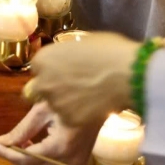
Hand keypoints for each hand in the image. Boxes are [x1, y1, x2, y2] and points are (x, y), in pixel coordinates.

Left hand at [0, 102, 97, 164]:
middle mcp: (70, 160)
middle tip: (9, 142)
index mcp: (59, 145)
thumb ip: (23, 128)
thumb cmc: (69, 100)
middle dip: (16, 157)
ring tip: (29, 148)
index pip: (26, 157)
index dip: (7, 153)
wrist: (97, 99)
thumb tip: (2, 141)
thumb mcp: (43, 110)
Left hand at [22, 31, 139, 127]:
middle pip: (40, 89)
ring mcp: (54, 103)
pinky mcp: (68, 120)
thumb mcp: (80, 43)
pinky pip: (70, 119)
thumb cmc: (109, 51)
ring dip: (66, 103)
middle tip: (73, 88)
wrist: (127, 74)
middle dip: (53, 89)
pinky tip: (95, 107)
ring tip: (88, 97)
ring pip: (55, 106)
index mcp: (42, 59)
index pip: (38, 68)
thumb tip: (67, 60)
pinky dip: (79, 115)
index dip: (51, 70)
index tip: (64, 71)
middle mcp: (42, 82)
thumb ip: (65, 55)